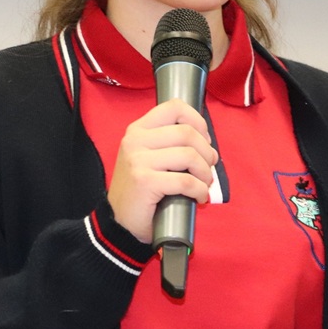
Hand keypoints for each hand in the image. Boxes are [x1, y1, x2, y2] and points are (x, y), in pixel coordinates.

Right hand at [107, 99, 217, 243]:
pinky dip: (199, 190)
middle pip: (187, 132)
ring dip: (205, 173)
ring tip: (204, 184)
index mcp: (138, 129)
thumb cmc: (141, 189)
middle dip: (207, 151)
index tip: (204, 140)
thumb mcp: (149, 156)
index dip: (197, 121)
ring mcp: (138, 160)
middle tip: (208, 167)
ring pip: (189, 155)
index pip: (174, 107)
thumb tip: (206, 142)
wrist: (119, 221)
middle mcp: (136, 140)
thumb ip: (170, 142)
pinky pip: (185, 180)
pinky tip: (198, 198)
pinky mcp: (145, 181)